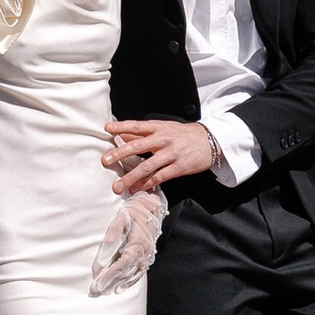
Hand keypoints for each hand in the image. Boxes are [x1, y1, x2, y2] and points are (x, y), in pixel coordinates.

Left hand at [104, 116, 219, 193]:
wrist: (209, 141)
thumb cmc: (182, 135)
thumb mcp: (164, 129)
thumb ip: (143, 133)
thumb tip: (122, 135)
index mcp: (159, 128)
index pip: (137, 126)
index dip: (122, 126)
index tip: (107, 128)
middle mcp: (164, 139)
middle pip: (139, 146)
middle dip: (120, 154)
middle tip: (106, 161)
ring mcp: (172, 153)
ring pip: (147, 166)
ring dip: (131, 177)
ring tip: (118, 186)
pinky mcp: (179, 167)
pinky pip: (160, 177)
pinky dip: (147, 183)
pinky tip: (137, 189)